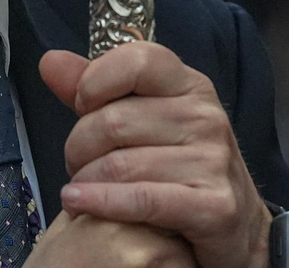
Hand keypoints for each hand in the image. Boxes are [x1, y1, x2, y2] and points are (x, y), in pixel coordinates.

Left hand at [42, 42, 271, 267]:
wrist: (239, 227)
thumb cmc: (181, 168)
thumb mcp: (147, 121)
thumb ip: (99, 91)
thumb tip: (50, 62)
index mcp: (190, 86)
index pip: (138, 60)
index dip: (96, 80)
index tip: (80, 104)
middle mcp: (206, 118)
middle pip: (114, 121)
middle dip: (79, 146)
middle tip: (77, 163)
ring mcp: (214, 162)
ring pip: (120, 165)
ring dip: (86, 180)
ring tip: (81, 188)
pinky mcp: (214, 207)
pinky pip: (140, 199)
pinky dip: (99, 202)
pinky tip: (77, 202)